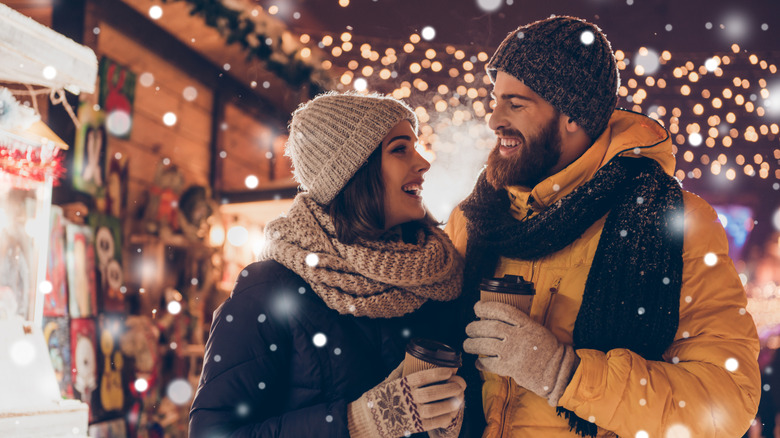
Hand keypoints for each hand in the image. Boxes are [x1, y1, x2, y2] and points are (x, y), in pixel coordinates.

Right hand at [348, 366, 465, 437]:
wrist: (367, 420)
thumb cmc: (378, 398)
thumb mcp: (387, 381)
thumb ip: (400, 370)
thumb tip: (409, 357)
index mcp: (401, 385)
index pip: (423, 376)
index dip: (438, 373)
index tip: (451, 370)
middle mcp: (407, 399)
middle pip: (433, 393)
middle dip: (450, 388)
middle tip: (461, 384)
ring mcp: (410, 414)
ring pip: (435, 409)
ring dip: (450, 403)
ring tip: (460, 398)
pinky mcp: (414, 427)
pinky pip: (433, 423)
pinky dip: (444, 418)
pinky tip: (451, 414)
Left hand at [463, 301, 578, 405]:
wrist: (556, 371)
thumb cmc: (546, 349)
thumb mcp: (536, 329)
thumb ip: (519, 324)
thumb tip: (494, 319)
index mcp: (526, 324)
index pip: (502, 310)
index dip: (486, 307)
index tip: (476, 307)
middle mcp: (518, 336)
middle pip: (490, 327)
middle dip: (474, 327)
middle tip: (468, 329)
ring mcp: (513, 352)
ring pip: (486, 344)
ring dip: (472, 344)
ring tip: (467, 344)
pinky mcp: (510, 368)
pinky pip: (490, 364)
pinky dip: (481, 362)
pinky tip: (478, 362)